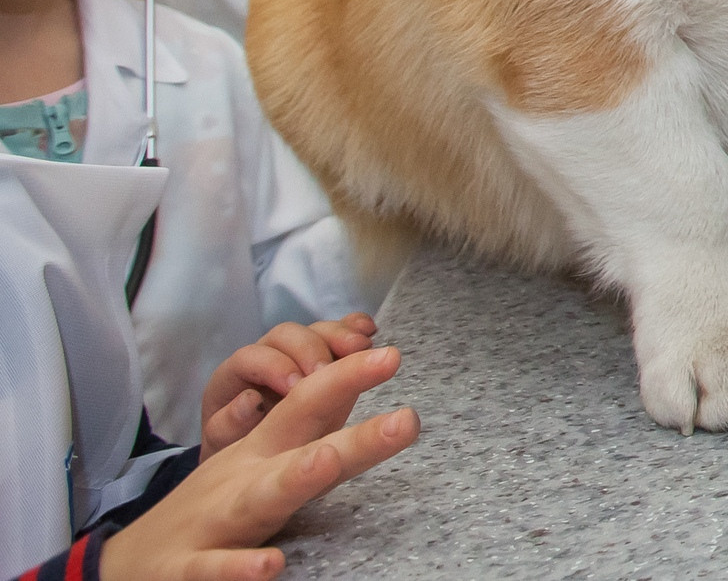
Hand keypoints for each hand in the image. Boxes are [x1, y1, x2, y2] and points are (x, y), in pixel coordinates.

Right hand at [103, 344, 418, 580]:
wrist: (132, 562)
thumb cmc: (214, 508)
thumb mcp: (261, 463)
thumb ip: (308, 428)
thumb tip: (363, 384)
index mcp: (265, 453)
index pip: (310, 405)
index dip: (348, 377)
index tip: (393, 354)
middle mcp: (245, 478)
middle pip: (304, 447)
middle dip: (355, 434)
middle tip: (409, 419)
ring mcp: (216, 521)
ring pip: (261, 498)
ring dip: (294, 480)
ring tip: (326, 463)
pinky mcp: (186, 567)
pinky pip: (214, 566)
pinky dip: (238, 566)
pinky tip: (270, 565)